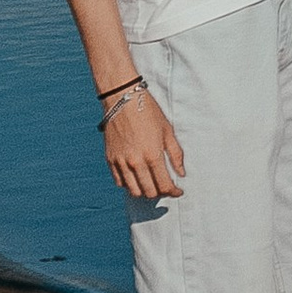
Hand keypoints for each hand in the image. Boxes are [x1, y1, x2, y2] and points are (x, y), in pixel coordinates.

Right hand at [104, 85, 184, 201]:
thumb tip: (181, 174)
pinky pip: (120, 182)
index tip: (178, 191)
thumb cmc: (148, 112)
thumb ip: (176, 155)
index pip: (164, 185)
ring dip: (145, 192)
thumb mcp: (168, 131)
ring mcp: (121, 162)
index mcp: (153, 155)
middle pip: (149, 192)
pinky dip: (130, 184)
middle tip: (166, 187)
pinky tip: (137, 177)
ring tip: (152, 185)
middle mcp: (136, 162)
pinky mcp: (110, 160)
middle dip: (161, 193)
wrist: (122, 99)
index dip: (174, 192)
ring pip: (134, 191)